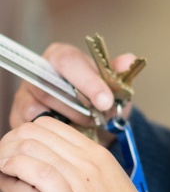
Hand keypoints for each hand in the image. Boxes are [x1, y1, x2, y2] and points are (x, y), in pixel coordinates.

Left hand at [0, 116, 164, 191]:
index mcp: (99, 157)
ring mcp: (84, 180)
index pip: (50, 126)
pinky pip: (38, 172)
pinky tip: (7, 177)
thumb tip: (50, 184)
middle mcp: (92, 162)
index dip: (22, 137)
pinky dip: (14, 169)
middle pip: (36, 131)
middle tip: (1, 166)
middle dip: (8, 143)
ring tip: (0, 173)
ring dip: (5, 155)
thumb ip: (81, 183)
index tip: (11, 158)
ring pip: (33, 146)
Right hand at [9, 42, 136, 144]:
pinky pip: (32, 128)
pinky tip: (70, 134)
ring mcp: (25, 95)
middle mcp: (38, 72)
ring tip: (87, 125)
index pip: (68, 62)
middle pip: (51, 87)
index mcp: (61, 56)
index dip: (87, 81)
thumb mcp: (114, 85)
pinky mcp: (18, 117)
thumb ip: (119, 73)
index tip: (106, 101)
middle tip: (99, 118)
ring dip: (68, 122)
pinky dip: (53, 134)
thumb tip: (128, 60)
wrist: (90, 122)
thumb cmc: (98, 98)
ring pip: (39, 110)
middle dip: (79, 107)